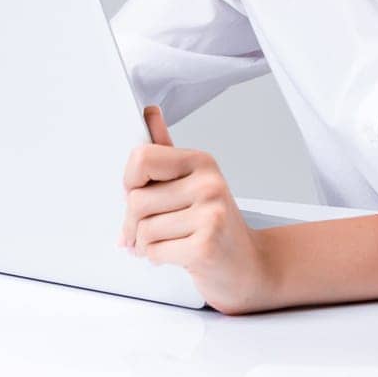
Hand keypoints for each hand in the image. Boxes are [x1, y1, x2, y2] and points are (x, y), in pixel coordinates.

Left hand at [119, 105, 275, 314]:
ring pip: (143, 229)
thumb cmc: (214, 224)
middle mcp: (209, 183)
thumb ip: (165, 150)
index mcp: (201, 162)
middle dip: (133, 223)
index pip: (141, 158)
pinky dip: (156, 258)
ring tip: (166, 242)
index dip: (130, 181)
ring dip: (145, 244)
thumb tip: (150, 113)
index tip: (138, 192)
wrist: (247, 264)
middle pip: (136, 200)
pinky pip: (154, 251)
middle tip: (147, 229)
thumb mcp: (191, 182)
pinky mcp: (206, 246)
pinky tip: (175, 254)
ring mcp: (210, 214)